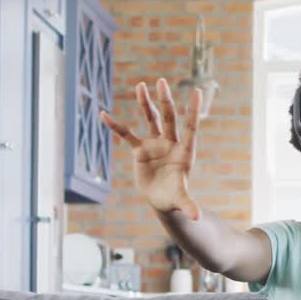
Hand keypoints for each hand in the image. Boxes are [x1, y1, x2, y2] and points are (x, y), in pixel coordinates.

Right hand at [101, 78, 201, 219]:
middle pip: (169, 118)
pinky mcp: (140, 150)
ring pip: (151, 120)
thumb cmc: (175, 197)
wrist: (162, 198)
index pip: (190, 128)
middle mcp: (170, 143)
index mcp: (184, 152)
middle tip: (161, 82)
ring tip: (141, 86)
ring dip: (146, 103)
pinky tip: (104, 115)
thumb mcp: (180, 200)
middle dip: (165, 101)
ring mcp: (155, 144)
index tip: (196, 91)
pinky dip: (116, 126)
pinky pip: (127, 135)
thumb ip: (188, 205)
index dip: (192, 111)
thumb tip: (197, 218)